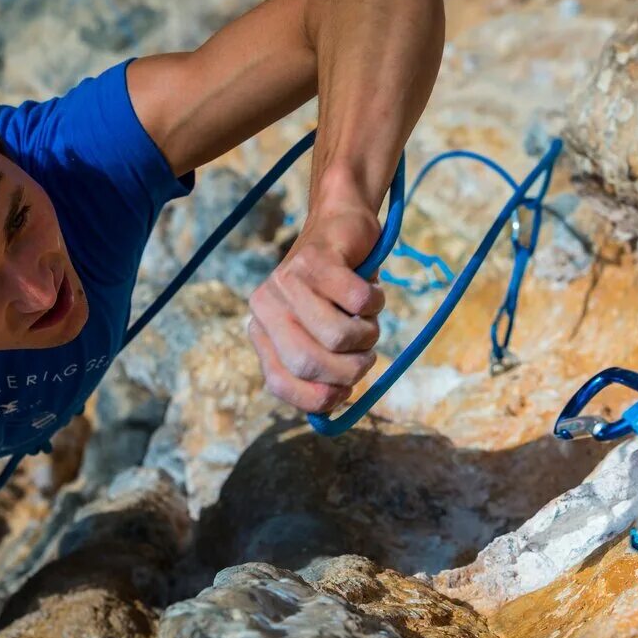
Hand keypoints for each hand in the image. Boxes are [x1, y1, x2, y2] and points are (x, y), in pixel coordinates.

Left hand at [247, 203, 385, 412]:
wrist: (342, 228)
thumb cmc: (335, 293)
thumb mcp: (319, 336)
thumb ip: (316, 371)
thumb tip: (328, 409)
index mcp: (261, 329)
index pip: (279, 383)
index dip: (317, 397)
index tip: (342, 392)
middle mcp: (265, 304)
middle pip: (309, 364)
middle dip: (349, 370)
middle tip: (364, 354)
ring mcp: (289, 279)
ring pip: (338, 336)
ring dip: (367, 334)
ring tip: (366, 318)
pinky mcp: (319, 258)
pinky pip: (360, 302)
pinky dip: (376, 302)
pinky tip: (369, 290)